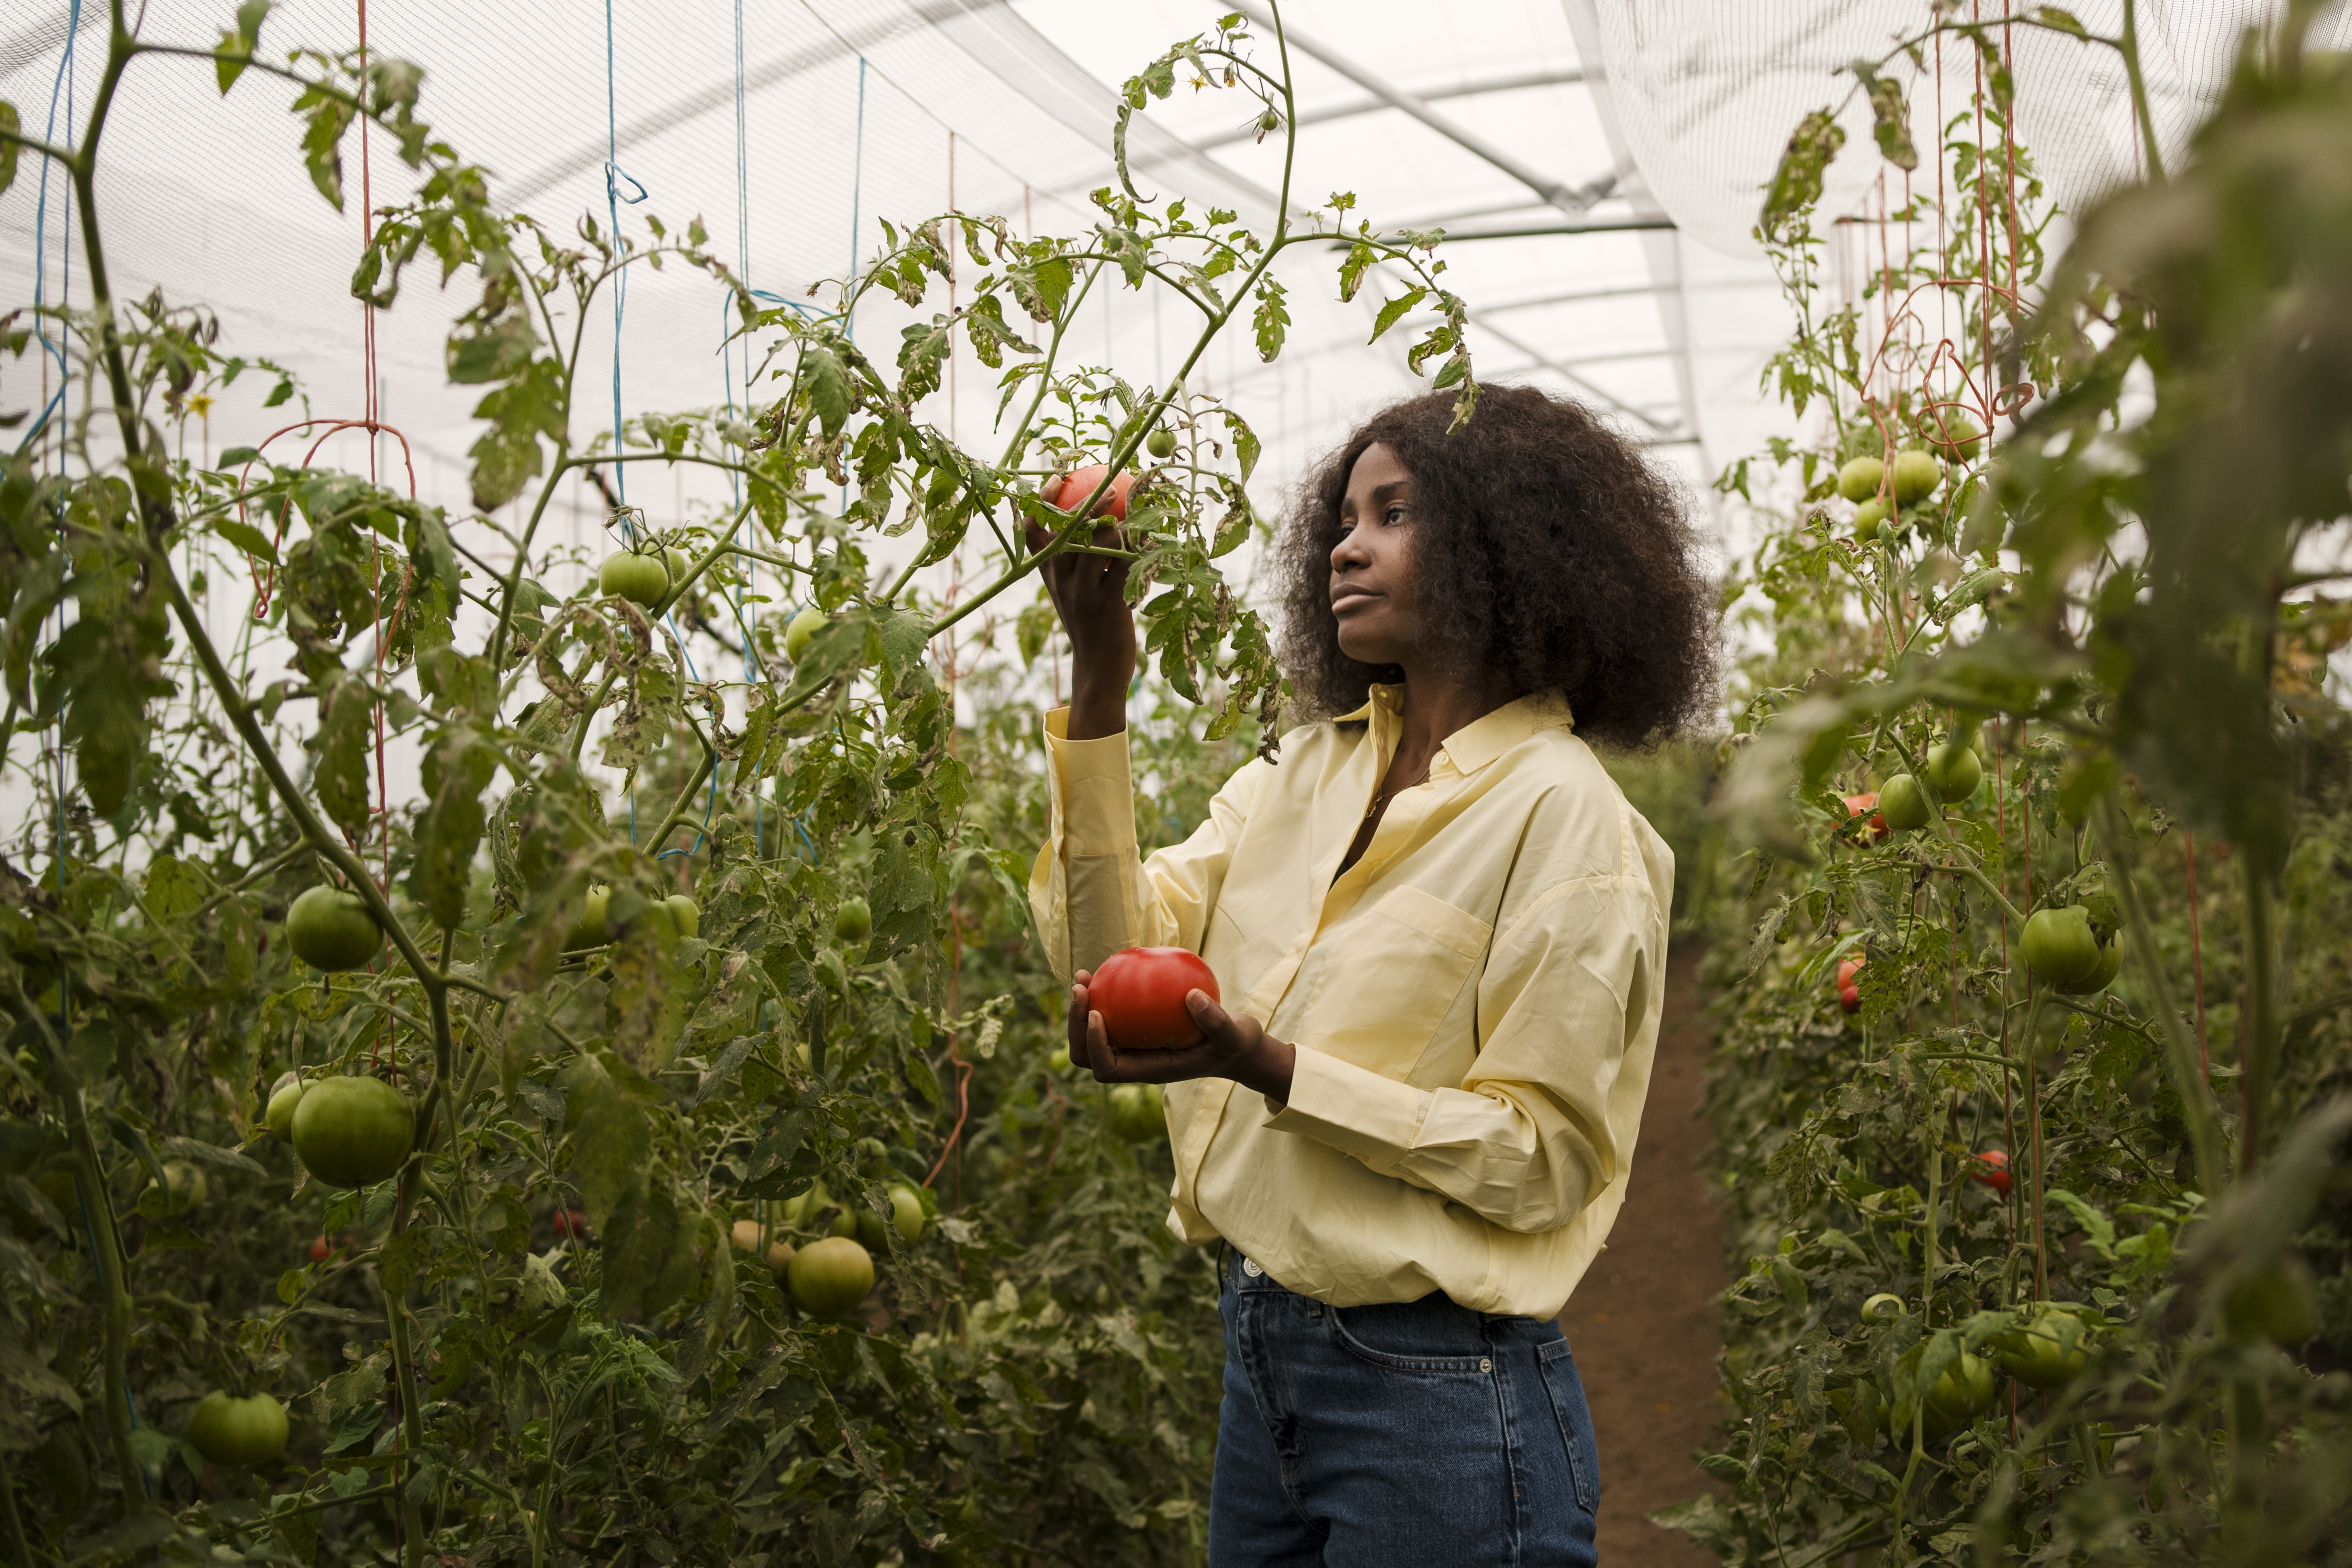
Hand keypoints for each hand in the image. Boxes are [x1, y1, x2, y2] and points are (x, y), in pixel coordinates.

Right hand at [1026, 504, 1134, 740]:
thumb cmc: (1090, 626)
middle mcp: (1060, 580)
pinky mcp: (1107, 604)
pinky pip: (1126, 566)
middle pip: (1067, 530)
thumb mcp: (1072, 594)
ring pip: (1098, 545)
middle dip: (1088, 504)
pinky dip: (1141, 550)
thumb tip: (1097, 523)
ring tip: (1143, 518)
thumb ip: (1076, 563)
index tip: (1057, 476)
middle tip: (1113, 487)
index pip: (1033, 531)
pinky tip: (1156, 542)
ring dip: (1122, 526)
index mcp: (1048, 574)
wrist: (1097, 670)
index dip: (1042, 501)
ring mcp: (1082, 592)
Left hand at [1067, 969, 1295, 1101]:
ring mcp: (1134, 1047)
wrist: (1236, 1047)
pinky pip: (1111, 1014)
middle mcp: (1135, 1061)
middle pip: (1088, 1056)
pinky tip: (1106, 967)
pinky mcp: (1137, 1030)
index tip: (1098, 1014)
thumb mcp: (1234, 1034)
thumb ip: (1216, 1020)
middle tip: (1080, 988)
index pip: (1108, 1068)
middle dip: (1076, 1025)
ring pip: (1092, 1036)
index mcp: (1150, 1070)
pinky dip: (1102, 995)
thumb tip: (1191, 995)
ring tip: (1082, 976)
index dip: (1095, 1045)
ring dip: (1080, 1010)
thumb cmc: (1234, 1045)